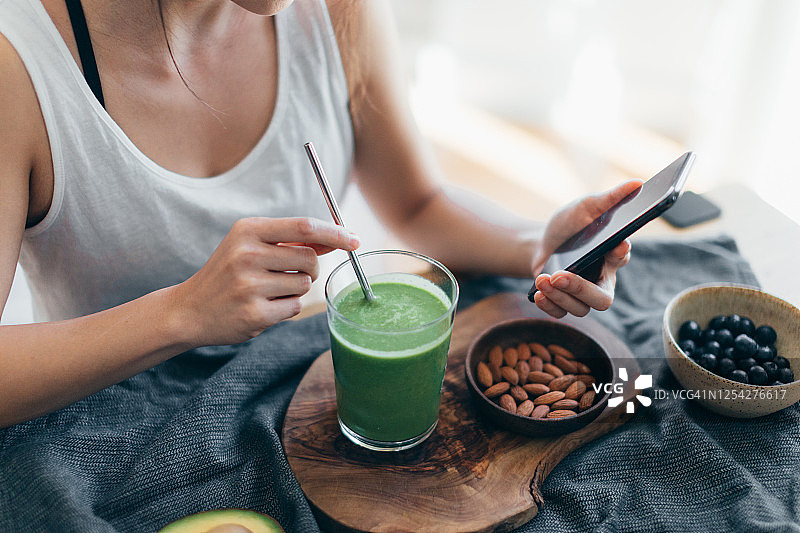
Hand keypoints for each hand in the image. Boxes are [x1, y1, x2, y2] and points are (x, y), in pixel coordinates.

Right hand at [170, 217, 358, 346]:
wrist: (189, 309)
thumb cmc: (228, 273)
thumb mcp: (251, 246)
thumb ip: (293, 241)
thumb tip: (339, 236)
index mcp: (247, 230)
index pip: (304, 226)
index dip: (334, 233)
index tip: (355, 240)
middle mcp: (247, 254)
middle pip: (309, 258)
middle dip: (311, 268)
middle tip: (290, 273)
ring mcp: (249, 285)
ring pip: (304, 285)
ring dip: (295, 289)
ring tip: (267, 290)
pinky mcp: (254, 314)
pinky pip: (295, 308)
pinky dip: (286, 308)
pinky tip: (262, 306)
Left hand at [531, 180, 641, 317]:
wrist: (541, 242)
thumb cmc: (570, 225)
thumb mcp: (586, 207)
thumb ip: (611, 198)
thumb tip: (637, 183)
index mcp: (612, 256)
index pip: (622, 259)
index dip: (620, 255)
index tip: (616, 246)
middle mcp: (601, 279)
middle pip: (602, 299)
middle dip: (580, 289)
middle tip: (560, 275)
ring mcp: (582, 295)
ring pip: (580, 309)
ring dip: (559, 295)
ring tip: (543, 279)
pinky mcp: (563, 303)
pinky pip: (561, 314)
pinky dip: (549, 306)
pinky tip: (538, 294)